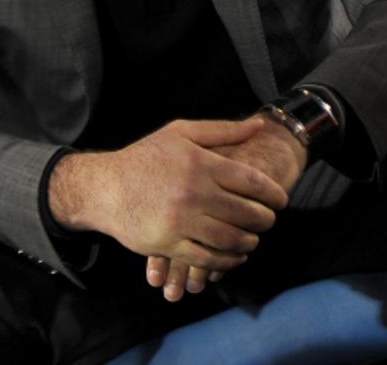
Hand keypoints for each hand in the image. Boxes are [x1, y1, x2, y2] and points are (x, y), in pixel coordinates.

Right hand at [146, 113, 308, 298]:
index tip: (281, 201)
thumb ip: (223, 130)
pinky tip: (234, 255)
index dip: (273, 194)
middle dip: (265, 220)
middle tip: (268, 220)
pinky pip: (208, 258)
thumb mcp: (181, 133)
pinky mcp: (169, 245)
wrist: (105, 187)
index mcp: (201, 164)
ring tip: (253, 238)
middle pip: (246, 213)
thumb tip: (259, 126)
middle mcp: (194, 193)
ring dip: (250, 242)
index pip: (252, 182)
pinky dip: (228, 261)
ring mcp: (181, 221)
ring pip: (231, 239)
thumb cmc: (146, 157)